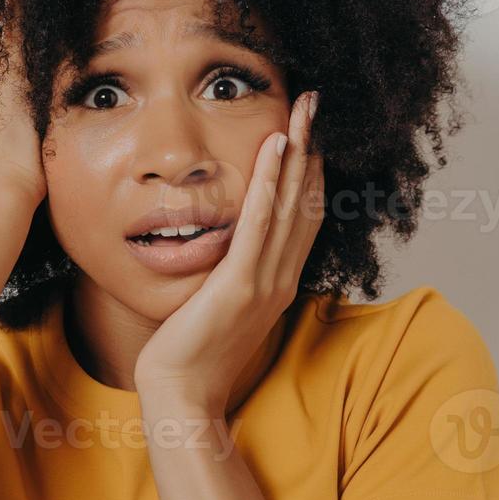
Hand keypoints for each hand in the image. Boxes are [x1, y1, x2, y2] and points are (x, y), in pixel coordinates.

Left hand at [133, 90, 324, 415]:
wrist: (181, 397)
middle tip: (317, 102)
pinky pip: (260, 225)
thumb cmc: (193, 354)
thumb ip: (235, 275)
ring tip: (305, 109)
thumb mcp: (222, 306)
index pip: (304, 216)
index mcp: (279, 282)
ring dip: (299, 152)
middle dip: (313, 147)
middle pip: (307, 201)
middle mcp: (282, 278)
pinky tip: (276, 148)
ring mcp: (266, 282)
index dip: (311, 170)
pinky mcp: (240, 286)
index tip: (312, 131)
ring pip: (291, 205)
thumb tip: (230, 247)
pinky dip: (271, 183)